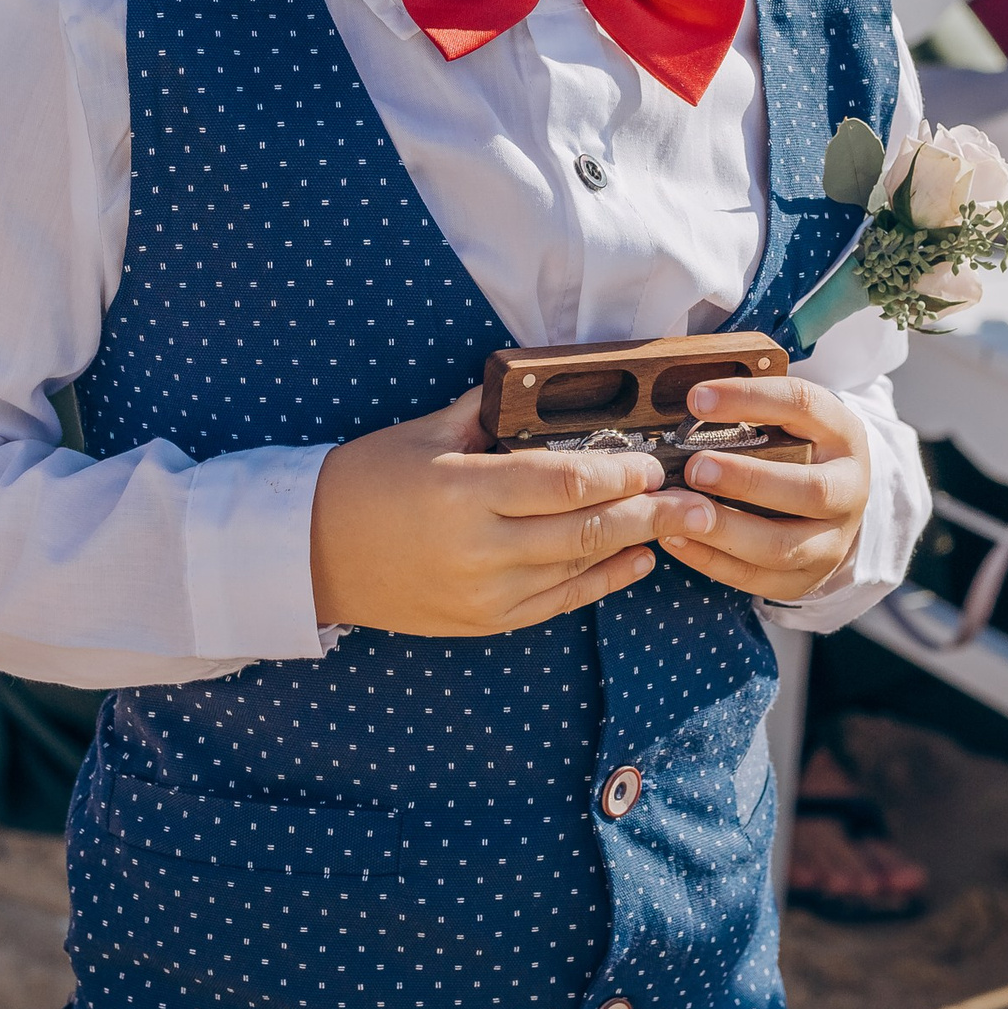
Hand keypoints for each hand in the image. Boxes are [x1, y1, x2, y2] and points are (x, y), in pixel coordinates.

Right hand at [309, 392, 721, 636]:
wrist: (313, 554)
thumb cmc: (366, 480)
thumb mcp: (422, 433)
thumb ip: (484, 413)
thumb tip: (539, 388)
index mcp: (462, 490)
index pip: (560, 482)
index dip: (616, 474)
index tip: (651, 461)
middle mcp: (478, 547)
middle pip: (583, 528)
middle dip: (648, 513)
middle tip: (694, 498)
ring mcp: (484, 591)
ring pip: (578, 567)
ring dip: (636, 546)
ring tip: (681, 525)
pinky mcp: (484, 620)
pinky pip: (559, 602)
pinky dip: (603, 581)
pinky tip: (636, 561)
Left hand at [667, 377, 874, 603]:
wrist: (833, 509)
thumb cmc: (797, 452)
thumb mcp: (791, 421)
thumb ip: (750, 412)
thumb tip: (690, 401)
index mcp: (843, 435)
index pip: (803, 405)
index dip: (751, 398)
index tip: (697, 399)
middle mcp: (848, 490)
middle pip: (809, 489)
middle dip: (748, 480)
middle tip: (695, 467)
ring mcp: (832, 542)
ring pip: (781, 546)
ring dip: (724, 528)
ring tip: (678, 509)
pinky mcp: (805, 580)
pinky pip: (756, 579)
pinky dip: (711, 560)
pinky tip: (676, 538)